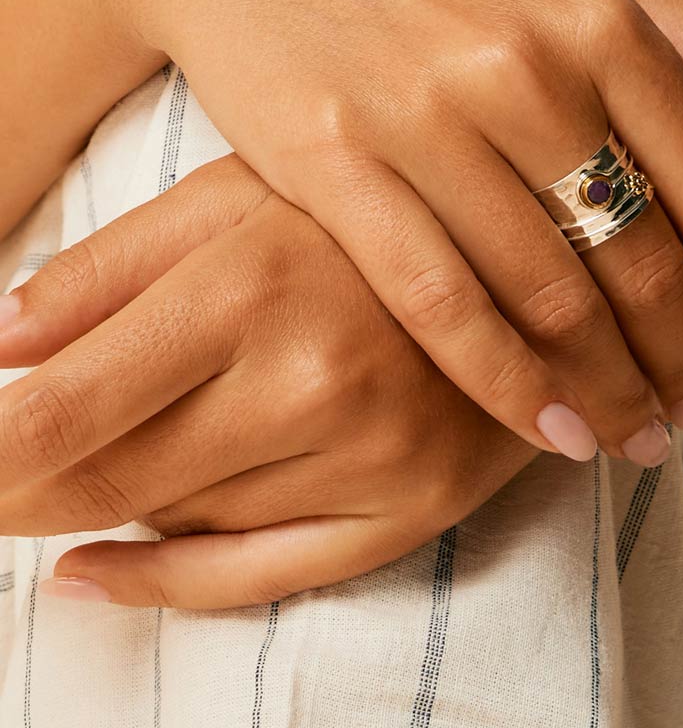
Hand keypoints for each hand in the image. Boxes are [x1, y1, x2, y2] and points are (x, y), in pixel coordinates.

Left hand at [0, 156, 534, 608]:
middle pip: (108, 481)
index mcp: (258, 282)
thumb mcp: (241, 192)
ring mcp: (373, 459)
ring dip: (108, 501)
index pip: (65, 412)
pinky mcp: (415, 511)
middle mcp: (317, 382)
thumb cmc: (375, 213)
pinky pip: (257, 580)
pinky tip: (95, 571)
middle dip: (14, 488)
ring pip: (176, 524)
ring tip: (102, 449)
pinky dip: (157, 585)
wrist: (535, 255)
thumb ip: (115, 265)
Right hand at [72, 0, 682, 455]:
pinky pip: (442, 304)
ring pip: (554, 300)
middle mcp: (529, 71)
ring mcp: (430, 118)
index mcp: (605, 23)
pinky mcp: (336, 163)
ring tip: (638, 442)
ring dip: (612, 393)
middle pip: (649, 265)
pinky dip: (508, 386)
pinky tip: (552, 436)